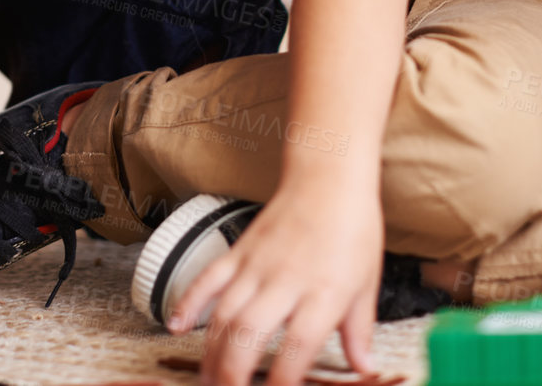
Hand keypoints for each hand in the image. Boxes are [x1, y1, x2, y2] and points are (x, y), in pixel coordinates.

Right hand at [170, 185, 382, 385]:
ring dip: (210, 351)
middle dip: (233, 373)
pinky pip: (207, 278)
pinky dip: (187, 302)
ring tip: (206, 380)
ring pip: (224, 313)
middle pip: (249, 333)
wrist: (328, 177)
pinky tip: (175, 327)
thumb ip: (359, 330)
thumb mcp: (366, 282)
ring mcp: (257, 263)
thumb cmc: (353, 227)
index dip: (283, 379)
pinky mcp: (240, 250)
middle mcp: (286, 279)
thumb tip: (364, 368)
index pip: (299, 345)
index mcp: (324, 290)